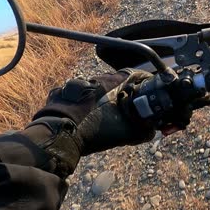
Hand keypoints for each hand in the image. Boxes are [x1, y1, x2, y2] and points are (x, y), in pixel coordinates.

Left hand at [0, 69, 159, 177]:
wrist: (57, 136)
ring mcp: (72, 85)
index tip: (144, 86)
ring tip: (99, 111)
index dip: (140, 80)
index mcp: (110, 83)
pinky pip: (73, 95)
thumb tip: (151, 131)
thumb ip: (141, 131)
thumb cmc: (92, 132)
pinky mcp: (58, 94)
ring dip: (96, 96)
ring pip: (90, 87)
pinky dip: (78, 102)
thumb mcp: (123, 134)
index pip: (131, 73)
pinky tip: (80, 115)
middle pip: (110, 80)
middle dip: (118, 90)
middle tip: (122, 104)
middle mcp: (91, 78)